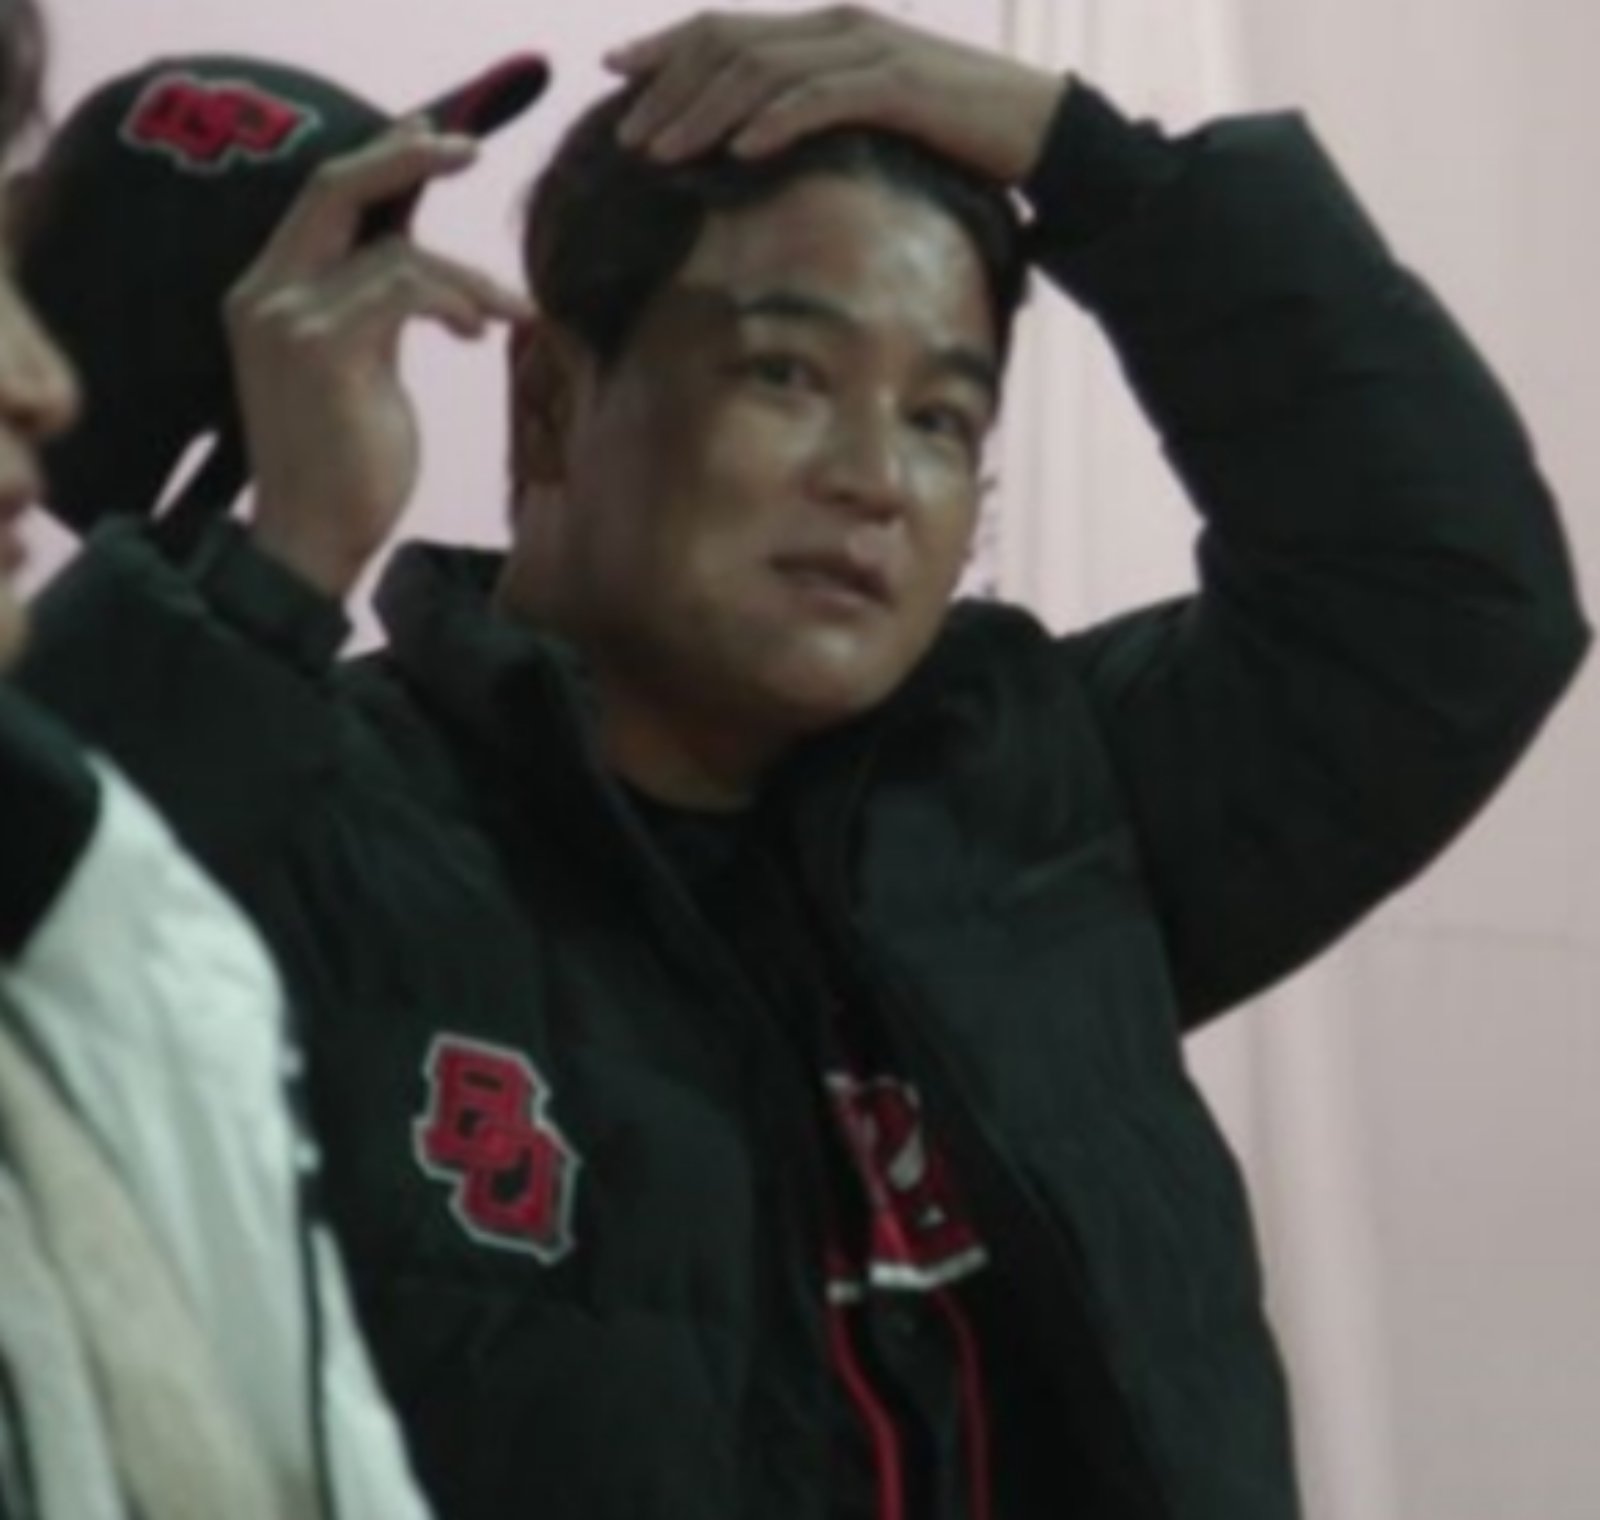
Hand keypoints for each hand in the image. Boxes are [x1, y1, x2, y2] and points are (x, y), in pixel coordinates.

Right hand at [226, 120, 532, 598]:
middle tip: (471, 151)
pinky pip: (405, 288)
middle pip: (335, 186)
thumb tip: (418, 266)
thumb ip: (375, 308)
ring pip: (394, 250)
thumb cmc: (344, 466)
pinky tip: (478, 332)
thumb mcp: (360, 367)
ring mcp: (287, 318)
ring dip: (467, 277)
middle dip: (408, 159)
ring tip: (506, 313)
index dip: (378, 160)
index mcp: (265, 292)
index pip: (321, 199)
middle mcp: (264, 293)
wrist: (312, 539)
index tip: (432, 137)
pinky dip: (456, 300)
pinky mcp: (323, 348)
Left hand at [606, 5, 1066, 184]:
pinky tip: (741, 151)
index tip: (616, 75)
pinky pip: (823, 99)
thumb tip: (750, 147)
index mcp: (823, 32)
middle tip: (628, 136)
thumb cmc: (948, 134)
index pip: (727, 29)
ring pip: (764, 73)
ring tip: (665, 152)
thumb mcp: (866, 119)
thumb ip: (812, 116)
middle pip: (730, 46)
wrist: (1035, 128)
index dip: (665, 47)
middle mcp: (837, 28)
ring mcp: (867, 52)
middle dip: (670, 90)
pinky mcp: (898, 86)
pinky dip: (776, 122)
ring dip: (706, 113)